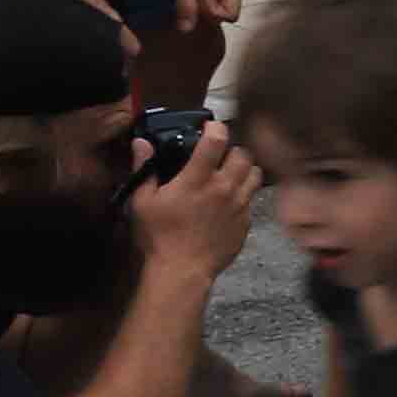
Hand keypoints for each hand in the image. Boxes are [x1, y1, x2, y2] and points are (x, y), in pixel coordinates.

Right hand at [127, 114, 265, 278]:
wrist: (183, 271)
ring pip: (255, 174)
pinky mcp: (246, 222)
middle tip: (221, 155)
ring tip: (231, 174)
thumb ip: (144, 168)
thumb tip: (141, 143)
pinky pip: (253, 199)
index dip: (215, 127)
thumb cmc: (159, 236)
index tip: (210, 126)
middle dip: (233, 150)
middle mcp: (224, 188)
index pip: (215, 140)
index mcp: (198, 179)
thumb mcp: (142, 201)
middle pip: (243, 154)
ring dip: (245, 169)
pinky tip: (231, 200)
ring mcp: (239, 205)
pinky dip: (245, 193)